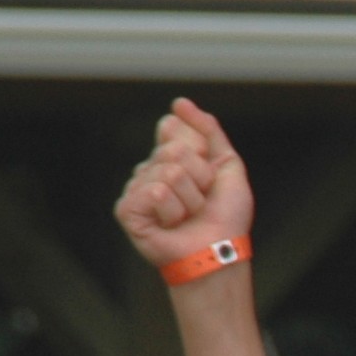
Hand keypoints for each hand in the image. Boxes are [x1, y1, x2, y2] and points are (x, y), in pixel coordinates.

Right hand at [114, 97, 254, 269]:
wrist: (220, 252)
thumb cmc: (226, 218)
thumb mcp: (228, 165)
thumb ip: (209, 131)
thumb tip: (179, 103)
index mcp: (172, 158)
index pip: (172, 128)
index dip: (199, 153)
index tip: (209, 177)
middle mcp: (151, 170)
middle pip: (174, 150)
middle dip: (199, 178)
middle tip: (201, 202)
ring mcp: (137, 189)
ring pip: (168, 171)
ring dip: (190, 198)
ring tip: (188, 216)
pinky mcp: (127, 209)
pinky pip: (154, 191)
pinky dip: (173, 210)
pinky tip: (171, 224)